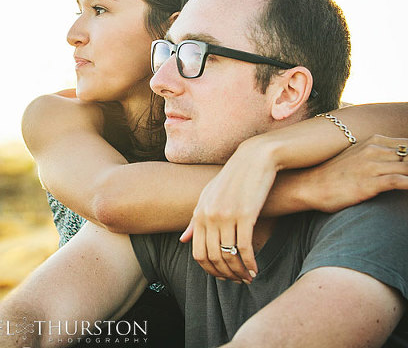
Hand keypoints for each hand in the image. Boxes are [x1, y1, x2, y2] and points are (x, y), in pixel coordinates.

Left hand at [181, 134, 407, 282]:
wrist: (257, 157)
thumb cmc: (234, 178)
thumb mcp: (210, 195)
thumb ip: (195, 219)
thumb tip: (182, 241)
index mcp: (198, 212)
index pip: (198, 253)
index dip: (210, 270)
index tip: (223, 277)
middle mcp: (208, 215)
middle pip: (212, 258)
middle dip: (225, 274)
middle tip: (238, 281)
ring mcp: (226, 215)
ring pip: (228, 255)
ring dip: (239, 272)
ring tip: (248, 277)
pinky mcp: (245, 214)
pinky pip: (244, 248)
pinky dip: (250, 263)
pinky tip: (256, 269)